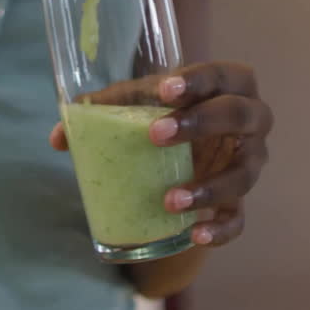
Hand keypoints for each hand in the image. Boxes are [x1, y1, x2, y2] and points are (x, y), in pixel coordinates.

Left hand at [50, 62, 271, 246]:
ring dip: (209, 187)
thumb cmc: (165, 111)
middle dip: (199, 123)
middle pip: (238, 116)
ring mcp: (250, 161)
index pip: (221, 75)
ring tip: (169, 201)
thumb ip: (103, 109)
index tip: (164, 91)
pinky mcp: (241, 199)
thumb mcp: (139, 102)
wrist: (191, 148)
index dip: (197, 81)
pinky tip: (195, 234)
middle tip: (155, 135)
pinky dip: (220, 229)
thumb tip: (58, 137)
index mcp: (230, 83)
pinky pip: (239, 218)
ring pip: (243, 174)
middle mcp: (251, 119)